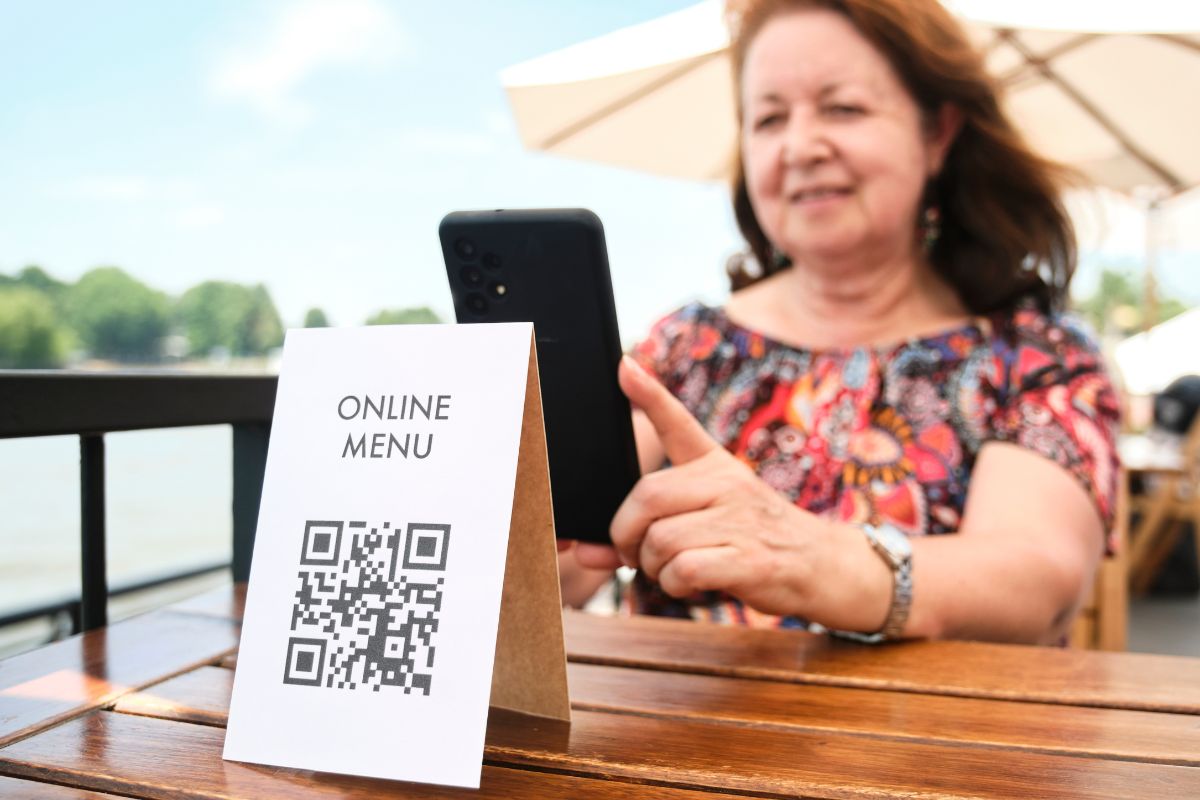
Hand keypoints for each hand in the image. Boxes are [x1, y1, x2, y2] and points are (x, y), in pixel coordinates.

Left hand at [595, 356, 831, 615]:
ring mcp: (740, 519)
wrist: (823, 566)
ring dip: (652, 566)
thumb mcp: (710, 520)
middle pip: (646, 497)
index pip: (679, 424)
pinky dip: (674, 585)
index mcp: (716, 465)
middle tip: (635, 552)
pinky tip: (690, 585)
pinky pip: (683, 569)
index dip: (648, 395)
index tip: (623, 365)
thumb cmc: (754, 540)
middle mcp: (726, 482)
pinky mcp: (749, 558)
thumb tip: (586, 551)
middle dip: (625, 533)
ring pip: (660, 539)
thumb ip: (648, 530)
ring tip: (671, 570)